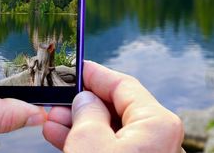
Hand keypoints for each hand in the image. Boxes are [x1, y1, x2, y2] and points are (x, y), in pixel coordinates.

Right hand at [43, 61, 183, 152]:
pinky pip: (114, 148)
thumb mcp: (90, 143)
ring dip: (81, 124)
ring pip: (113, 131)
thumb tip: (85, 100)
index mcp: (158, 122)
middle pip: (118, 108)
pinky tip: (61, 137)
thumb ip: (86, 113)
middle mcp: (161, 137)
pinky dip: (90, 143)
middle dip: (84, 103)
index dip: (96, 75)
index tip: (75, 68)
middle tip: (57, 99)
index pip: (124, 85)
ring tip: (52, 120)